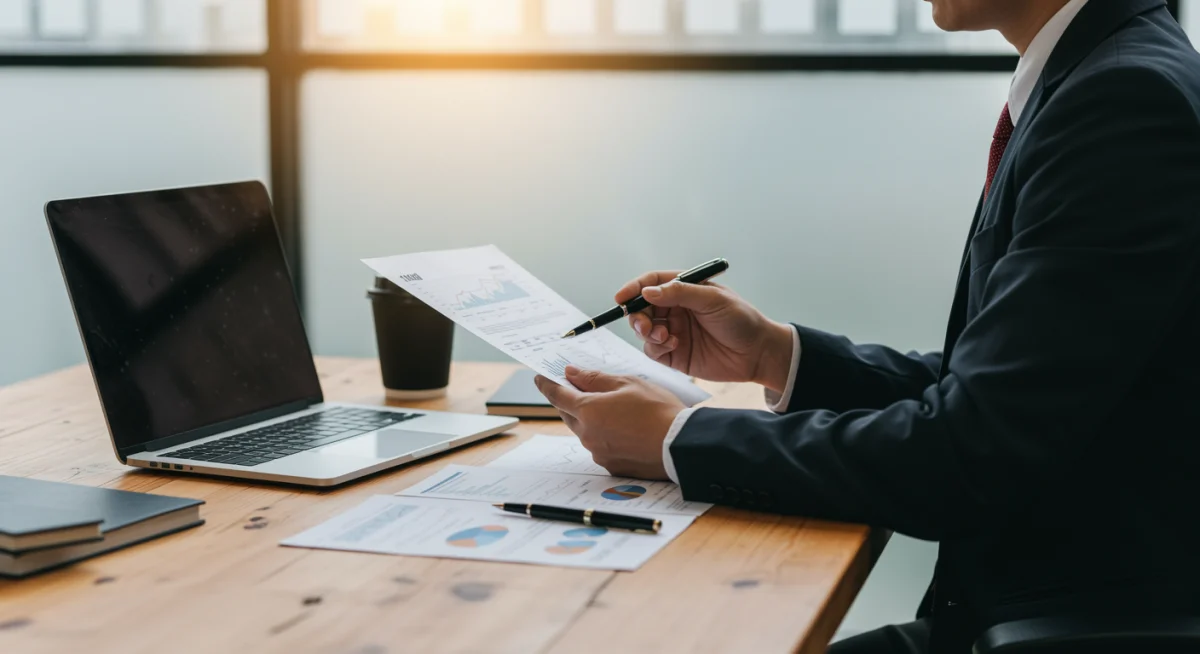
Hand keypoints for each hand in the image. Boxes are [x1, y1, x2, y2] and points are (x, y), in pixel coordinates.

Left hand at [534, 366, 684, 480]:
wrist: (680, 446)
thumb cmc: (658, 410)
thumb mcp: (627, 383)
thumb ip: (594, 378)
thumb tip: (571, 373)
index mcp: (588, 410)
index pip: (557, 395)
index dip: (547, 385)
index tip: (540, 378)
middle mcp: (587, 435)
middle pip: (569, 415)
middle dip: (570, 401)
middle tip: (577, 388)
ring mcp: (598, 453)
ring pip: (585, 432)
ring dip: (590, 419)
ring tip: (613, 410)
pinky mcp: (611, 467)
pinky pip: (599, 447)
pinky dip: (604, 436)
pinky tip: (624, 429)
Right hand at [617, 271, 793, 392]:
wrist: (757, 353)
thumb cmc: (740, 319)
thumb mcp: (713, 299)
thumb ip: (679, 293)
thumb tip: (648, 292)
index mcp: (684, 290)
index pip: (652, 284)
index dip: (634, 288)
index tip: (621, 297)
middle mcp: (675, 309)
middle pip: (642, 308)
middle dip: (637, 315)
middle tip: (644, 325)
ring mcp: (673, 332)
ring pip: (644, 330)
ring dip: (647, 332)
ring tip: (664, 336)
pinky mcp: (674, 354)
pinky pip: (652, 350)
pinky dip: (656, 347)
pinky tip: (673, 345)